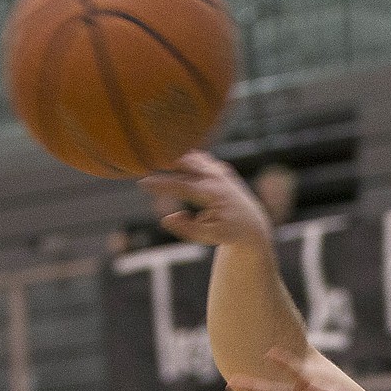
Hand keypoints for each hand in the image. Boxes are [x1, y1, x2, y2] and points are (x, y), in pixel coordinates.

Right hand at [142, 152, 273, 248]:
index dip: (162, 185)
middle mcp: (216, 176)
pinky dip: (180, 155)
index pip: (183, 185)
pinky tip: (164, 154)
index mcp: (213, 193)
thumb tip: (166, 218)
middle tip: (141, 157)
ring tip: (150, 154)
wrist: (250, 223)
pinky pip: (194, 156)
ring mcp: (217, 169)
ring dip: (171, 154)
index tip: (142, 183)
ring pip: (189, 155)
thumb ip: (187, 230)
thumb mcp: (208, 237)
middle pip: (185, 161)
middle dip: (164, 159)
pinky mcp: (216, 166)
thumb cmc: (226, 232)